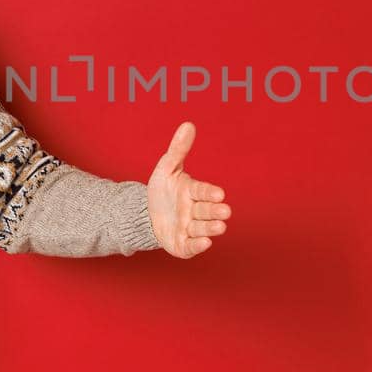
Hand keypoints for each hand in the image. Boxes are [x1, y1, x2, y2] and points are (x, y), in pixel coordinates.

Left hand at [147, 121, 231, 258]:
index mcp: (193, 192)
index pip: (203, 191)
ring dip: (210, 228)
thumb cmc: (162, 191)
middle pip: (206, 211)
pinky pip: (191, 246)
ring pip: (202, 228)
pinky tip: (205, 243)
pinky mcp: (182, 245)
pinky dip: (198, 245)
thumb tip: (188, 125)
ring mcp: (189, 228)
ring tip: (219, 227)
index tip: (219, 193)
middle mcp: (194, 211)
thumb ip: (178, 149)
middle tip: (225, 211)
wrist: (146, 215)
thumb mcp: (166, 169)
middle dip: (215, 211)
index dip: (210, 192)